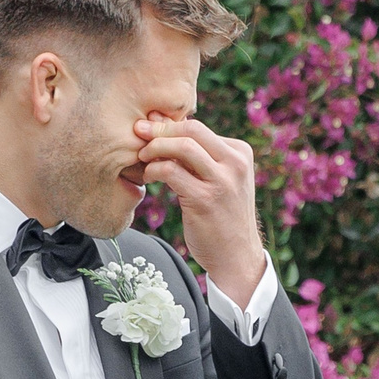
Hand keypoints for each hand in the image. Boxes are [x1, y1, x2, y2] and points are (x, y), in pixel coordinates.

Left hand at [135, 116, 263, 304]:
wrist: (236, 256)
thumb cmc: (222, 216)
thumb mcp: (218, 179)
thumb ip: (198, 156)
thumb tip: (160, 122)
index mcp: (240, 153)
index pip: (199, 128)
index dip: (169, 125)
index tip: (149, 128)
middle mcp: (235, 164)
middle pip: (191, 129)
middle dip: (159, 129)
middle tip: (138, 133)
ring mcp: (222, 181)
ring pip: (182, 147)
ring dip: (155, 147)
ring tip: (143, 157)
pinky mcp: (205, 199)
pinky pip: (172, 172)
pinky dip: (154, 169)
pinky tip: (148, 177)